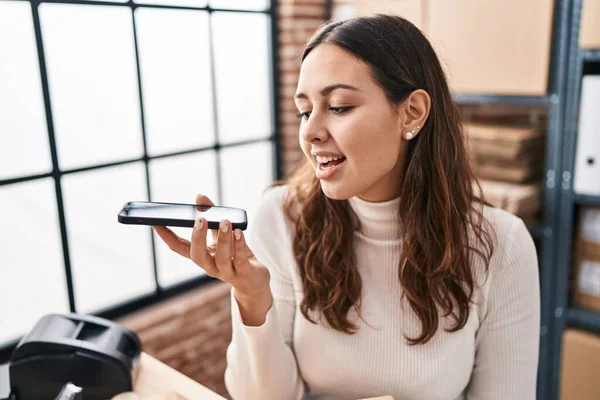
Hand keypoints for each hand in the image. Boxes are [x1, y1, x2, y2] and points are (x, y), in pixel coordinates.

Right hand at [152, 195, 270, 300]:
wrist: (254, 281)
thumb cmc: (235, 255)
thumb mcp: (223, 235)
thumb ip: (212, 216)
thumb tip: (200, 197)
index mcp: (202, 256)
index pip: (180, 247)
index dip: (167, 236)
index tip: (156, 222)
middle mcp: (211, 266)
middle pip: (197, 256)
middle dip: (197, 238)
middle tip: (199, 219)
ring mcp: (227, 272)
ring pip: (221, 258)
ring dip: (223, 239)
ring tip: (225, 221)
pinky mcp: (244, 273)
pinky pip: (240, 260)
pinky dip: (239, 245)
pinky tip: (239, 232)